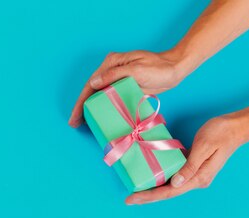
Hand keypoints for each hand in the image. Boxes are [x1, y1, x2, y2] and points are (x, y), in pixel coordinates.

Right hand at [69, 50, 186, 127]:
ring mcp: (117, 78)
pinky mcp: (124, 86)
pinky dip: (102, 108)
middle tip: (74, 123)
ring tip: (82, 123)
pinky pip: (109, 98)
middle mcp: (111, 70)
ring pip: (98, 95)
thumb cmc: (159, 67)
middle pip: (91, 90)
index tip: (75, 116)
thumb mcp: (136, 70)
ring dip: (90, 108)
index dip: (81, 101)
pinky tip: (98, 117)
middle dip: (81, 107)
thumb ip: (114, 75)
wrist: (175, 69)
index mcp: (111, 63)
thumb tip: (93, 82)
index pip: (91, 83)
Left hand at [125, 116, 246, 204]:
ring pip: (170, 185)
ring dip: (153, 188)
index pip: (169, 191)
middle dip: (147, 196)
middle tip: (128, 199)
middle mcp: (196, 179)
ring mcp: (195, 174)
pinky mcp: (193, 166)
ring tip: (136, 191)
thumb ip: (190, 166)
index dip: (150, 196)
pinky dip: (161, 177)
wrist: (238, 126)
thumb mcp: (204, 146)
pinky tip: (150, 176)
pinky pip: (174, 175)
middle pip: (167, 192)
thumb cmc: (222, 133)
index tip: (132, 198)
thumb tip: (175, 183)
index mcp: (199, 177)